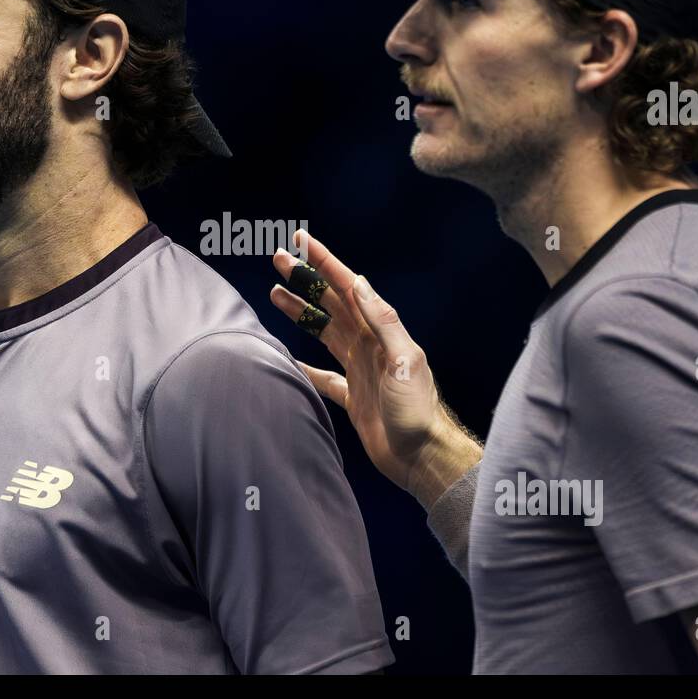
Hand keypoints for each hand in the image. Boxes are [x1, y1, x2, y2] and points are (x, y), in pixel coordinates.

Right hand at [270, 229, 481, 507]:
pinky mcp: (353, 397)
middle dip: (306, 281)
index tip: (302, 241)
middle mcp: (369, 345)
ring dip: (301, 313)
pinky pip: (323, 375)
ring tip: (276, 294)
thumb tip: (358, 285)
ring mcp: (360, 370)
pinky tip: (289, 358)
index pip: (348, 288)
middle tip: (279, 260)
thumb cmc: (417, 410)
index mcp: (382, 332)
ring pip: (324, 333)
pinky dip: (306, 365)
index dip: (325, 263)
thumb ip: (382, 322)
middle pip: (331, 305)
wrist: (422, 457)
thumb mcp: (405, 360)